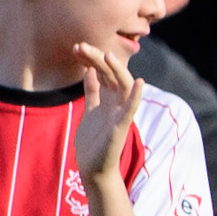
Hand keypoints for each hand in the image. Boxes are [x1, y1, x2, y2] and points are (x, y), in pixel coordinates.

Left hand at [69, 42, 142, 187]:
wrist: (93, 169)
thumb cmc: (92, 141)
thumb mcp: (90, 110)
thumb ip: (93, 91)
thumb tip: (89, 71)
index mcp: (108, 99)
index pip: (102, 71)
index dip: (91, 58)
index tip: (76, 48)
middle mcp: (116, 103)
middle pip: (111, 74)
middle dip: (97, 59)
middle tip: (80, 46)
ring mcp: (120, 114)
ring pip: (123, 86)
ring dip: (116, 70)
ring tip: (106, 55)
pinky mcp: (121, 127)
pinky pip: (131, 110)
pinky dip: (136, 96)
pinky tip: (139, 82)